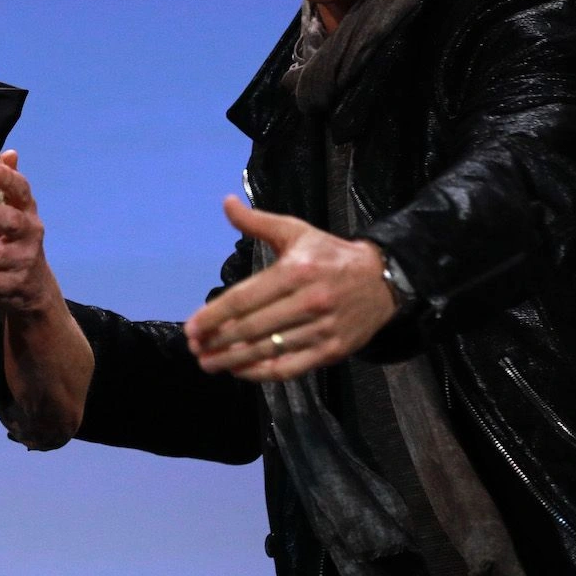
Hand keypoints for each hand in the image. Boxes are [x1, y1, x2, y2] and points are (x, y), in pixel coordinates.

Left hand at [0, 150, 58, 314]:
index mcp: (28, 212)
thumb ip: (9, 186)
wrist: (34, 288)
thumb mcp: (18, 213)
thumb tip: (9, 153)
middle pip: (9, 221)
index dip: (8, 179)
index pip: (22, 191)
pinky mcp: (5, 285)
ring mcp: (18, 262)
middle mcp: (27, 235)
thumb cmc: (17, 240)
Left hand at [185, 195, 395, 381]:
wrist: (383, 279)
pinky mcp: (332, 351)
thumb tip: (226, 203)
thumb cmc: (330, 255)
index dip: (215, 315)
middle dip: (218, 340)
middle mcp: (308, 301)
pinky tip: (240, 371)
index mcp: (296, 271)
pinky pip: (290, 368)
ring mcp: (322, 329)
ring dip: (233, 360)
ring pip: (269, 350)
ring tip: (209, 362)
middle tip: (195, 348)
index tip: (192, 327)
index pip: (245, 298)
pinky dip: (262, 373)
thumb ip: (257, 222)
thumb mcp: (296, 231)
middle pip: (252, 328)